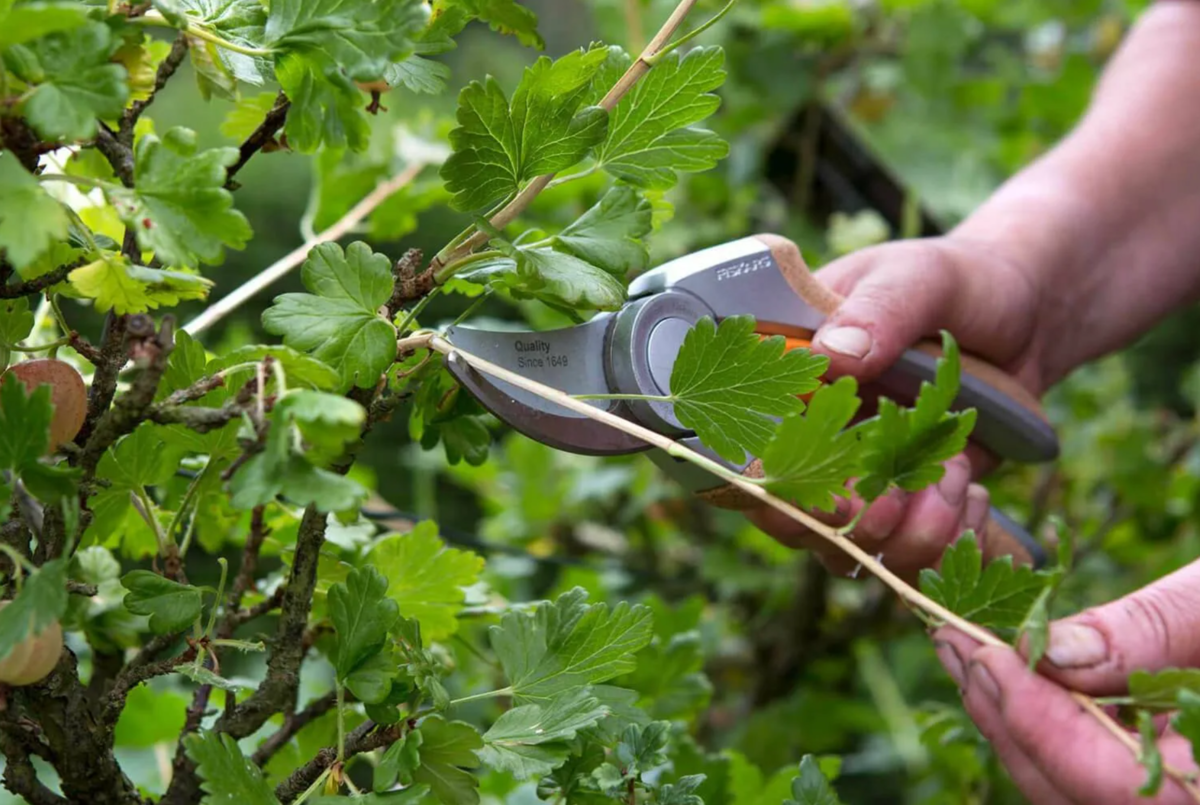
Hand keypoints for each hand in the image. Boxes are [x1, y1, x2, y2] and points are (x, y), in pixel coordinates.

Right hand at [749, 235, 1046, 578]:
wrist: (1024, 312)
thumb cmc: (956, 283)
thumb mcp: (920, 277)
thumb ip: (880, 310)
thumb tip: (834, 351)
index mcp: (784, 378)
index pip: (739, 446)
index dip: (769, 484)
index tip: (830, 490)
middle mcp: (806, 435)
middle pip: (783, 517)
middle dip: (840, 526)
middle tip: (897, 501)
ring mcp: (854, 476)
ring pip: (843, 550)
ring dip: (905, 534)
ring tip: (956, 477)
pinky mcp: (904, 504)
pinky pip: (904, 557)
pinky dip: (942, 542)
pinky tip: (971, 494)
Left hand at [934, 560, 1199, 803]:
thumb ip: (1156, 631)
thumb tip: (1054, 652)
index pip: (1116, 790)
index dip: (1042, 728)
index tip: (980, 656)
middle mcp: (1191, 800)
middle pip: (1082, 799)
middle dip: (1012, 722)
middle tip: (948, 642)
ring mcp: (1179, 790)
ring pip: (1082, 794)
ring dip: (1020, 725)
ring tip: (966, 649)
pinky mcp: (1172, 775)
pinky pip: (1102, 776)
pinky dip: (1054, 727)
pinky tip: (1017, 674)